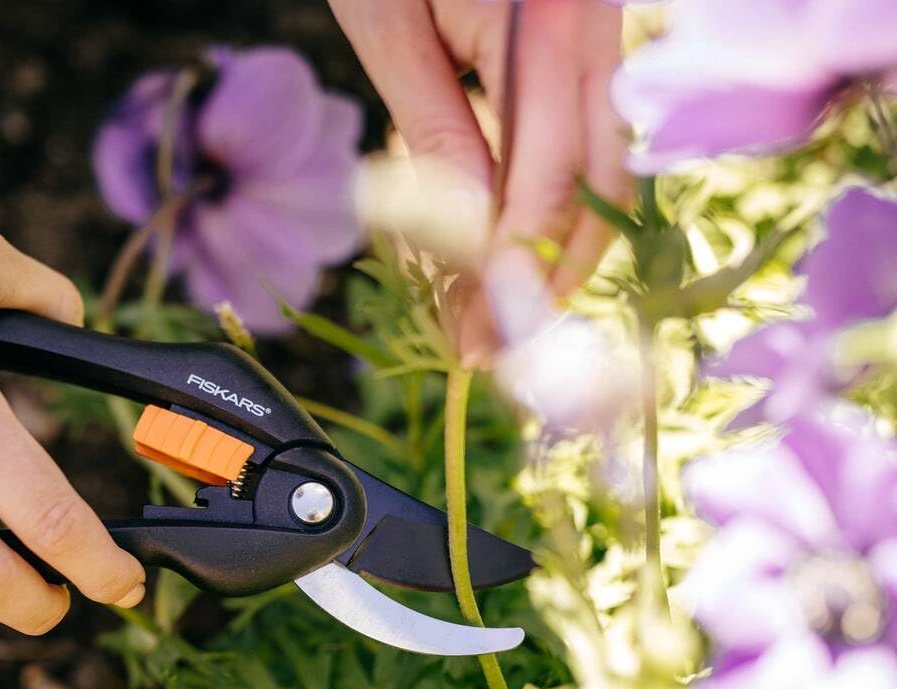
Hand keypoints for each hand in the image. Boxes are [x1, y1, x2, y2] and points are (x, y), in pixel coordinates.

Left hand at [331, 0, 630, 361]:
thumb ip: (437, 126)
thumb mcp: (389, 26)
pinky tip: (518, 250)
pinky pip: (588, 137)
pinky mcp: (583, 46)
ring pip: (607, 165)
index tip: (486, 333)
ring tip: (508, 317)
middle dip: (553, 272)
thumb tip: (471, 233)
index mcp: (551, 21)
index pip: (551, 170)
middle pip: (602, 178)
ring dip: (563, 247)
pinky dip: (557, 201)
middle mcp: (596, 29)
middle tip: (499, 347)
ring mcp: (599, 35)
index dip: (520, 262)